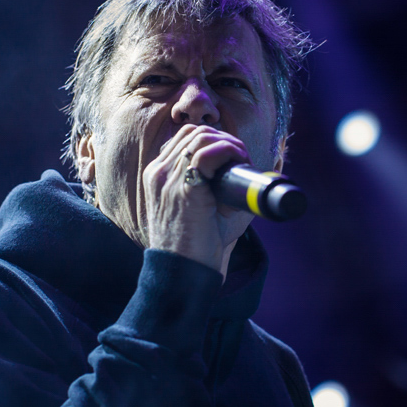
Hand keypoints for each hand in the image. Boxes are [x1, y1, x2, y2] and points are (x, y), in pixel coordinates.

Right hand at [143, 125, 254, 272]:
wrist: (184, 274)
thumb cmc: (195, 246)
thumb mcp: (198, 210)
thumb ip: (212, 190)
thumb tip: (248, 177)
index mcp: (158, 176)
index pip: (185, 138)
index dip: (214, 141)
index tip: (233, 158)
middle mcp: (158, 173)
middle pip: (194, 132)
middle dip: (224, 139)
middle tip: (242, 160)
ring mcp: (167, 179)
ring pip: (201, 137)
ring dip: (229, 144)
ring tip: (242, 162)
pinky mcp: (182, 190)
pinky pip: (205, 153)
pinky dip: (227, 152)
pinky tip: (238, 164)